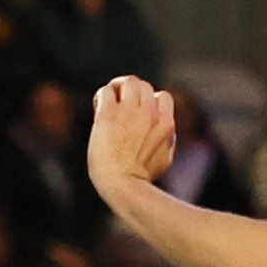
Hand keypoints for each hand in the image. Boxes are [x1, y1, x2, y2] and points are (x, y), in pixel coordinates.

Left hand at [86, 77, 177, 195]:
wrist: (122, 185)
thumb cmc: (141, 178)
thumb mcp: (166, 157)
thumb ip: (167, 138)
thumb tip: (165, 130)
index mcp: (166, 123)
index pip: (162, 96)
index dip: (151, 102)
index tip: (141, 114)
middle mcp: (150, 113)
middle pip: (145, 86)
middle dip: (134, 94)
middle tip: (122, 106)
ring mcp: (129, 112)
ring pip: (128, 82)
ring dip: (119, 88)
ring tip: (111, 101)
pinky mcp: (108, 114)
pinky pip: (106, 91)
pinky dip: (103, 96)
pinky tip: (99, 108)